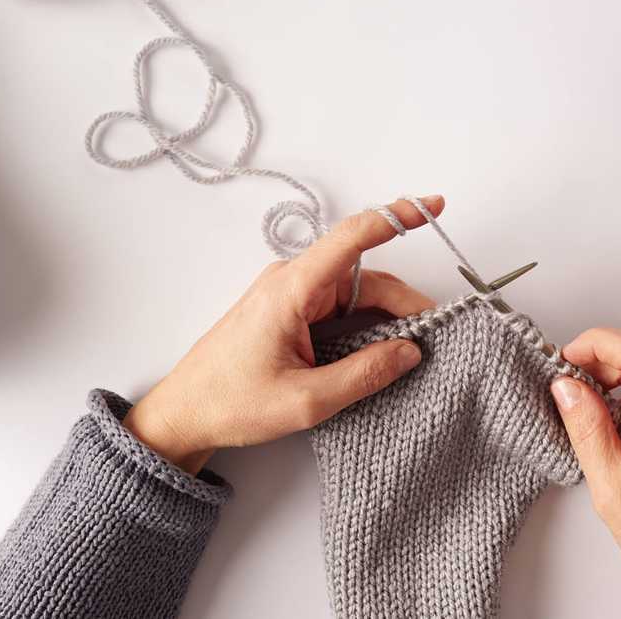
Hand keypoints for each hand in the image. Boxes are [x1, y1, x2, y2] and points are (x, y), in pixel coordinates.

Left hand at [123, 196, 443, 473]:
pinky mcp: (289, 314)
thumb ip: (364, 374)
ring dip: (386, 316)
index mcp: (291, 289)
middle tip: (436, 334)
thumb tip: (411, 351)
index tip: (434, 205)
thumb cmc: (232, 404)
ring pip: (355, 294)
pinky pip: (339, 309)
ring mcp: (290, 296)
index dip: (397, 217)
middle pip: (364, 275)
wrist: (184, 414)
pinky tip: (383, 349)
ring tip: (415, 347)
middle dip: (404, 300)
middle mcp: (292, 282)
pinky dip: (366, 324)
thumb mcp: (306, 400)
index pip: (352, 237)